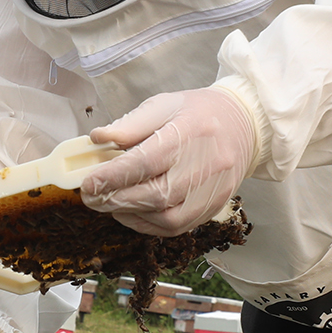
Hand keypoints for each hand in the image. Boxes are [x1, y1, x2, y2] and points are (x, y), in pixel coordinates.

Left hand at [81, 86, 257, 235]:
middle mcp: (206, 165)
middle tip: (91, 197)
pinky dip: (148, 225)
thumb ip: (130, 125)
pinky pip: (177, 227)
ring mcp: (213, 191)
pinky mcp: (214, 207)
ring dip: (131, 215)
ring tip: (110, 203)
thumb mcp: (163, 105)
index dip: (113, 177)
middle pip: (156, 195)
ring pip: (166, 218)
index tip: (87, 183)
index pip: (146, 162)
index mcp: (190, 132)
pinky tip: (132, 213)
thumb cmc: (198, 112)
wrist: (244, 124)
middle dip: (116, 200)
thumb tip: (97, 139)